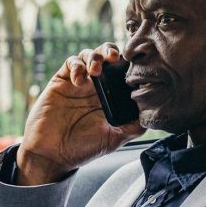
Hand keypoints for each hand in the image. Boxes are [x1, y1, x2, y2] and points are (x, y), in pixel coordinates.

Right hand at [16, 43, 144, 185]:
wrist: (52, 154)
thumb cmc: (83, 147)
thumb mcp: (114, 138)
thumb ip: (134, 126)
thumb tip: (153, 113)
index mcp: (111, 96)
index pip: (123, 72)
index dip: (130, 64)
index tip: (135, 66)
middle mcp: (96, 86)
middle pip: (108, 57)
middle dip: (113, 51)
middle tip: (115, 58)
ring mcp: (79, 82)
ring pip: (90, 55)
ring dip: (95, 56)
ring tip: (96, 70)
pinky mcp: (61, 81)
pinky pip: (71, 62)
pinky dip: (77, 65)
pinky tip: (78, 79)